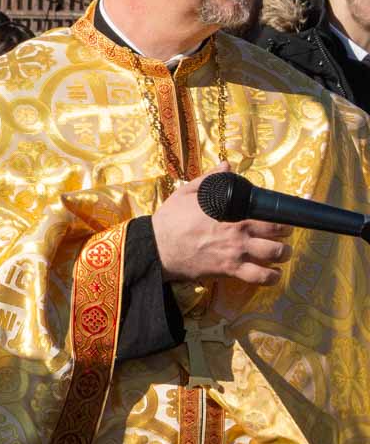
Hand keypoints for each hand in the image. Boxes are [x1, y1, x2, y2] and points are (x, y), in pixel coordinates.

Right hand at [151, 164, 291, 285]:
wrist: (157, 247)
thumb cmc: (171, 219)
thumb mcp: (186, 193)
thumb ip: (209, 179)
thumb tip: (226, 166)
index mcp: (232, 213)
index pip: (269, 215)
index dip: (281, 218)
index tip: (280, 219)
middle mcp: (240, 233)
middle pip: (278, 235)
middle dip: (285, 236)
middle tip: (282, 236)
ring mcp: (237, 253)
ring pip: (275, 255)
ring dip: (282, 255)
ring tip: (280, 254)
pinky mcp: (230, 270)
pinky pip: (260, 277)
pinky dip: (271, 277)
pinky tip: (272, 274)